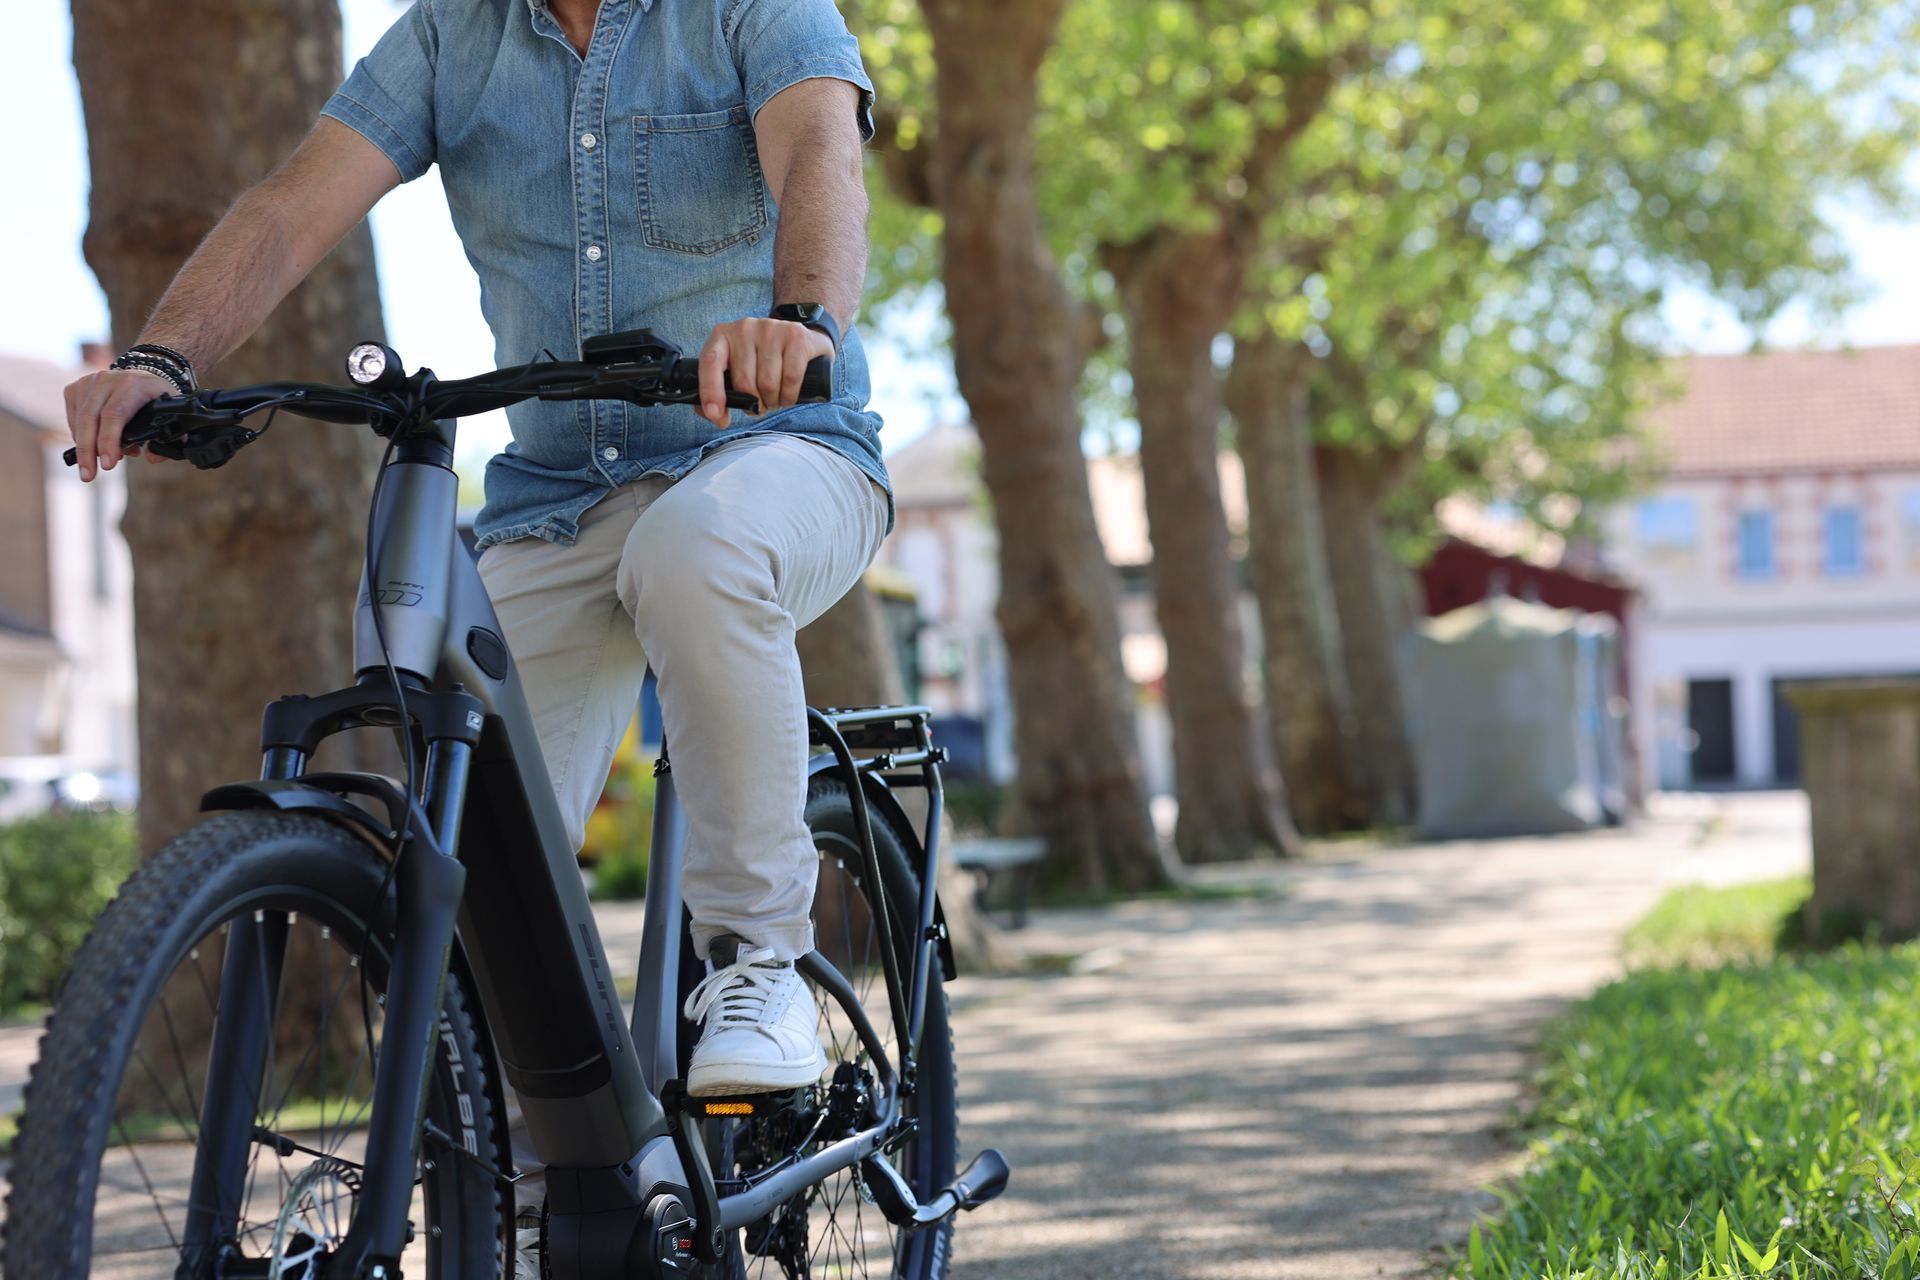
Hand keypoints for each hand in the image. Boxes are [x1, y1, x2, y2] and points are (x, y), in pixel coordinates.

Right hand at [65, 368, 176, 480]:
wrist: (144, 375)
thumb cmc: (158, 398)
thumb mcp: (172, 414)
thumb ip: (171, 438)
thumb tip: (152, 458)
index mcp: (133, 385)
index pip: (114, 415)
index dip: (109, 441)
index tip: (107, 464)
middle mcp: (107, 380)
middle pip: (90, 418)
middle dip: (88, 451)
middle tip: (88, 475)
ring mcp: (89, 382)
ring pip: (80, 419)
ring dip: (84, 447)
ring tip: (93, 466)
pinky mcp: (76, 387)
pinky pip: (73, 417)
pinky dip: (80, 436)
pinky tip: (92, 448)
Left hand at [696, 317, 833, 427]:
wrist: (796, 339)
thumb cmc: (760, 360)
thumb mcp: (735, 369)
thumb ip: (719, 392)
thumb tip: (716, 417)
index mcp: (722, 336)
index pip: (710, 362)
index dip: (710, 390)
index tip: (715, 414)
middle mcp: (744, 328)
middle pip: (744, 382)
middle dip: (753, 404)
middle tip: (759, 405)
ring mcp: (770, 329)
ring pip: (768, 383)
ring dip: (772, 401)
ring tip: (774, 397)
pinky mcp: (795, 335)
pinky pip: (790, 377)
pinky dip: (789, 395)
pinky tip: (787, 395)